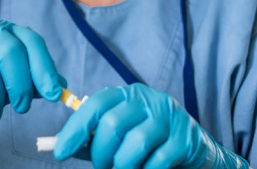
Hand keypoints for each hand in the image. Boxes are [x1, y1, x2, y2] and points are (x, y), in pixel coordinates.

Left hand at [54, 84, 248, 168]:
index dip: (75, 128)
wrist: (196, 150)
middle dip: (101, 154)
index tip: (60, 152)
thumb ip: (92, 139)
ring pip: (136, 143)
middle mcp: (149, 100)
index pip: (96, 104)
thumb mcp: (120, 136)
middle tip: (103, 167)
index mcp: (128, 95)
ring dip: (123, 166)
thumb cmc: (150, 143)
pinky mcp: (185, 138)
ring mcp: (170, 117)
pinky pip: (158, 160)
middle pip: (113, 125)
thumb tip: (60, 146)